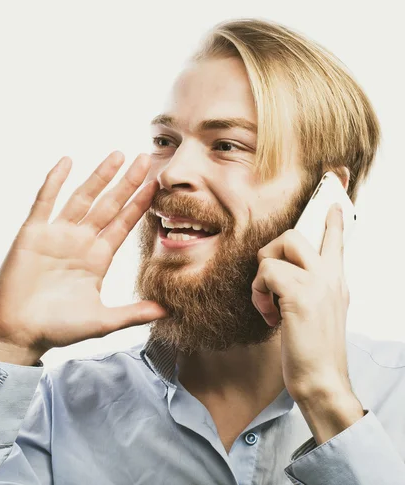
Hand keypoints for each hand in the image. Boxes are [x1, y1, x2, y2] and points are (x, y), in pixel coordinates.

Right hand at [0, 151, 166, 363]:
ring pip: (82, 198)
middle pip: (108, 205)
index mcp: (98, 258)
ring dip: (99, 176)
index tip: (156, 186)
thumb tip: (167, 311)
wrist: (19, 332)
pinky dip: (55, 181)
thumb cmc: (58, 328)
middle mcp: (80, 242)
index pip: (123, 224)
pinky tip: (67, 162)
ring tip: (117, 155)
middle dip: (127, 183)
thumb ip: (132, 314)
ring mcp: (57, 235)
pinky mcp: (33, 233)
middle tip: (146, 158)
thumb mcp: (101, 321)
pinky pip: (45, 201)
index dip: (139, 204)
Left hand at [251, 204, 362, 440]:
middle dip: (269, 251)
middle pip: (294, 235)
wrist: (322, 380)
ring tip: (268, 304)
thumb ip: (306, 292)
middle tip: (266, 281)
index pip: (336, 242)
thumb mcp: (315, 315)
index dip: (333, 221)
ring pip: (278, 248)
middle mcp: (329, 278)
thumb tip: (281, 280)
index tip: (334, 205)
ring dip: (261, 278)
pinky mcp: (300, 295)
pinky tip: (269, 315)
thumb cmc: (313, 352)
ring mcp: (317, 283)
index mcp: (335, 282)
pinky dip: (259, 293)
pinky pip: (266, 272)